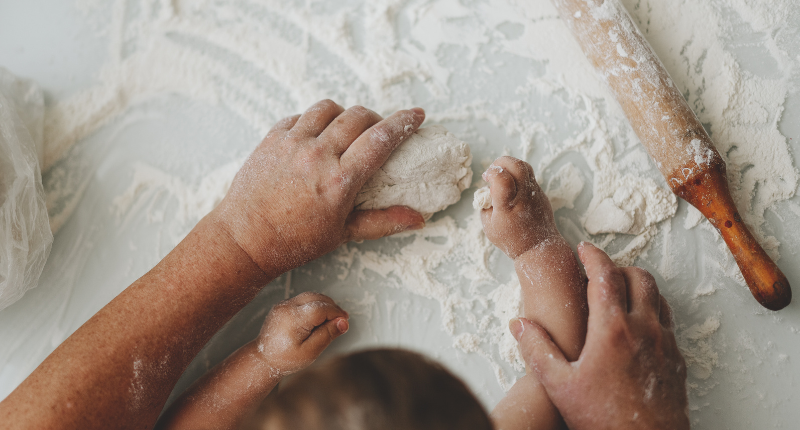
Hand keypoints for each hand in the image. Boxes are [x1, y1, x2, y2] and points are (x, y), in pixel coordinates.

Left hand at [213, 100, 426, 276]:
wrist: (245, 239)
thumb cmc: (295, 241)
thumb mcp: (343, 234)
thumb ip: (383, 222)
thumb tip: (417, 218)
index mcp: (340, 180)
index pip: (381, 138)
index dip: (404, 123)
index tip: (416, 115)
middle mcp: (317, 155)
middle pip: (358, 116)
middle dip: (376, 119)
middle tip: (378, 131)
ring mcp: (292, 143)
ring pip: (329, 108)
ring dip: (344, 115)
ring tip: (346, 130)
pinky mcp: (272, 138)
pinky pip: (300, 116)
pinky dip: (314, 121)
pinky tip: (317, 136)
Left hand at [256, 292, 348, 374]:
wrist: (264, 359)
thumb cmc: (286, 359)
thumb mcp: (310, 351)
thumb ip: (327, 335)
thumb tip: (344, 322)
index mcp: (293, 319)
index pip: (321, 308)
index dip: (336, 313)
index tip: (345, 322)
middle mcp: (286, 307)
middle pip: (317, 298)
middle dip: (332, 307)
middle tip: (341, 321)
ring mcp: (283, 304)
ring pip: (311, 296)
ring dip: (324, 305)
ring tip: (331, 321)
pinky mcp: (283, 305)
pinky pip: (303, 300)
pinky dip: (315, 306)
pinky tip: (318, 320)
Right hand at [480, 156, 558, 258]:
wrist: (538, 248)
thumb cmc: (510, 239)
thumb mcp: (489, 225)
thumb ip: (485, 205)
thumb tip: (486, 188)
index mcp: (508, 206)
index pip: (502, 178)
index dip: (492, 172)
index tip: (486, 178)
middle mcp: (523, 198)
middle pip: (517, 166)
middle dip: (501, 162)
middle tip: (494, 171)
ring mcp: (535, 195)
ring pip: (525, 167)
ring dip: (510, 167)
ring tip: (502, 178)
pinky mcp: (541, 194)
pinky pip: (529, 177)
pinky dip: (518, 177)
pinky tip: (512, 189)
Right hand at [510, 242, 688, 429]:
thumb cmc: (603, 419)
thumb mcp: (559, 385)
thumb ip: (537, 350)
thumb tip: (520, 324)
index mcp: (612, 329)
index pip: (605, 275)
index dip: (593, 256)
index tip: (584, 249)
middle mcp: (644, 329)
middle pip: (638, 277)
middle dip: (617, 266)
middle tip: (598, 270)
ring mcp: (665, 343)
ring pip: (657, 296)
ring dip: (638, 285)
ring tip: (617, 292)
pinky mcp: (677, 359)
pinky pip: (667, 320)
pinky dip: (651, 309)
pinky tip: (636, 325)